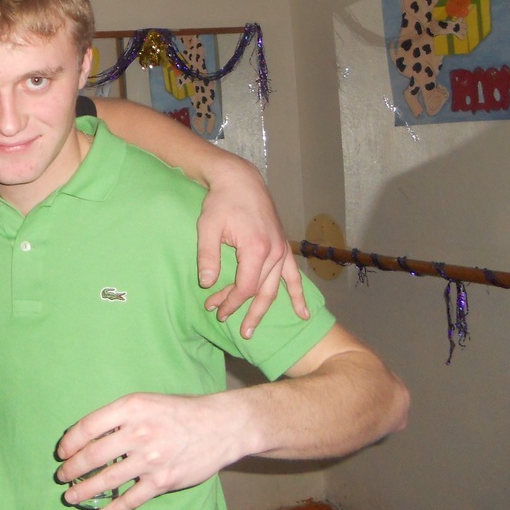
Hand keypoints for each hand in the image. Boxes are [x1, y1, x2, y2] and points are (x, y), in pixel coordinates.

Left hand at [56, 391, 249, 509]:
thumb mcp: (146, 401)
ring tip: (71, 496)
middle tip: (62, 476)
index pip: (88, 427)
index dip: (70, 441)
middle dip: (72, 469)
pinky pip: (131, 500)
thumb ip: (119, 416)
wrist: (220, 426)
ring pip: (107, 480)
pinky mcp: (162, 481)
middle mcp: (137, 432)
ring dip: (84, 491)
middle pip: (93, 455)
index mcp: (130, 408)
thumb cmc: (179, 411)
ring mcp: (150, 459)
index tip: (62, 452)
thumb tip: (89, 435)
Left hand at [194, 160, 306, 337]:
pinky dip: (297, 295)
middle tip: (235, 330)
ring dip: (264, 308)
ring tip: (252, 329)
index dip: (231, 301)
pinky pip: (293, 275)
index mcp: (256, 248)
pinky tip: (302, 314)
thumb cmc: (221, 202)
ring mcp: (281, 250)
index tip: (215, 308)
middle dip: (246, 312)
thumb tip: (206, 283)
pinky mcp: (282, 246)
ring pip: (275, 287)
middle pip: (261, 291)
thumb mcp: (207, 227)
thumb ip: (207, 256)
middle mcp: (274, 252)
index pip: (246, 287)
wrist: (241, 180)